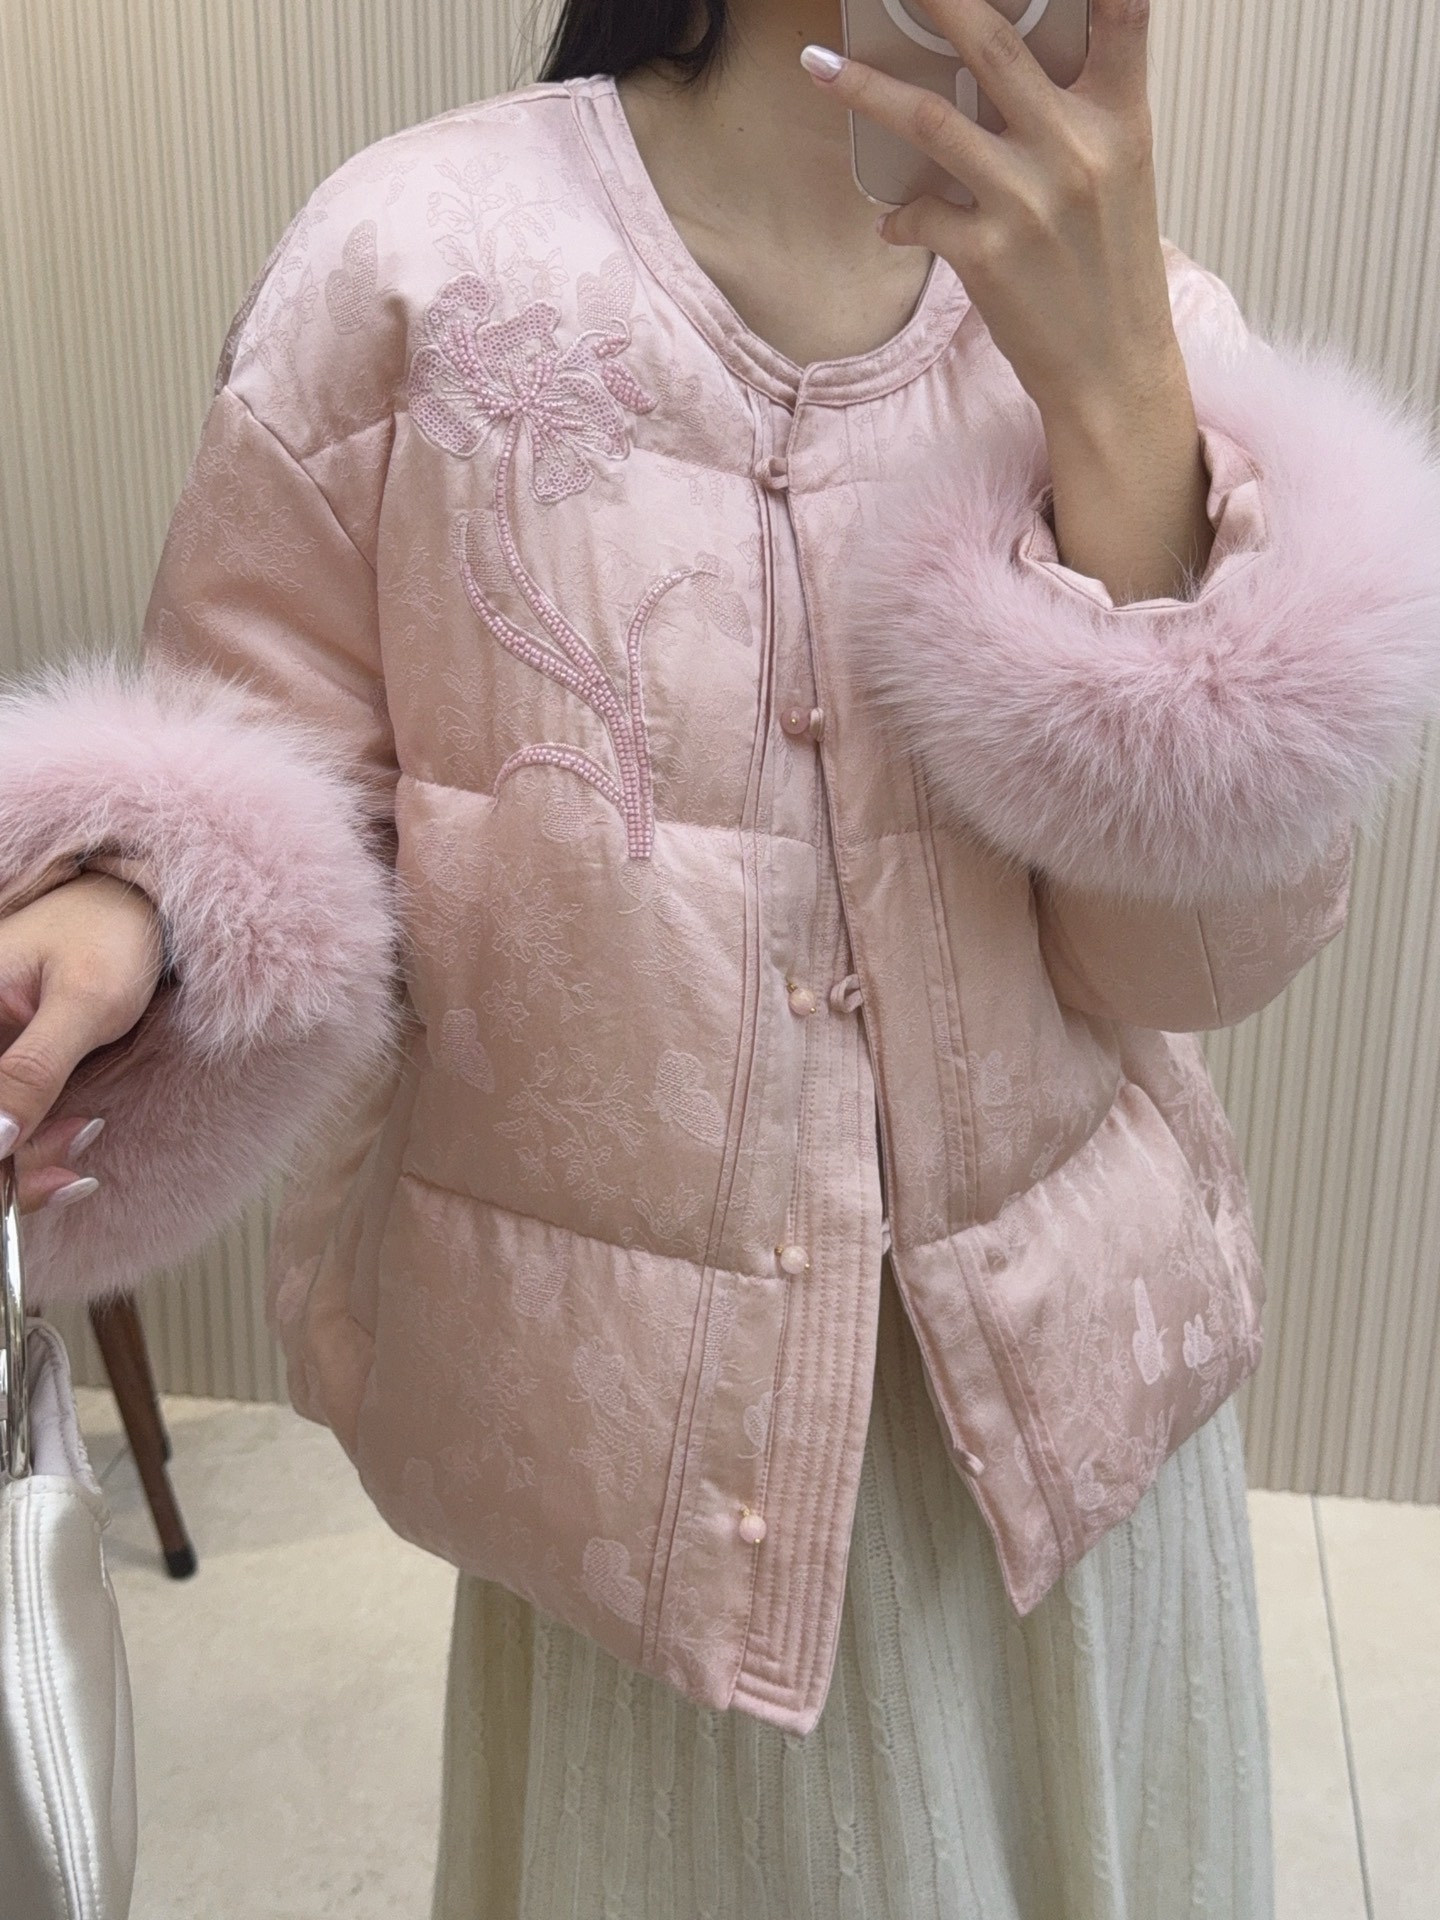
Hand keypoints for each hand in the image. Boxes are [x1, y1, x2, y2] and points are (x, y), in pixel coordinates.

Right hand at [0, 871, 166, 1214]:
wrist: (134, 909)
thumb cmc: (111, 937)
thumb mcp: (83, 1003)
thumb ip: (33, 1071)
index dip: (2, 1152)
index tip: (49, 1171)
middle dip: (18, 1162)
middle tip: (77, 1158)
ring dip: (35, 1157)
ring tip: (88, 1133)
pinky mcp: (7, 1071)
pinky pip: (10, 1127)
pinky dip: (42, 1144)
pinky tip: (81, 1134)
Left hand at [801, 0, 1183, 420]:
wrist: (1112, 368)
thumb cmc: (1111, 274)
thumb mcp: (1122, 176)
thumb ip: (1078, 116)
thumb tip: (1010, 76)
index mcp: (1121, 119)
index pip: (1123, 14)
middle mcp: (1075, 149)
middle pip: (993, 44)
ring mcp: (1027, 200)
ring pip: (928, 120)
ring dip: (865, 89)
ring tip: (821, 70)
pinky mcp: (987, 253)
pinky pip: (921, 212)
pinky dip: (902, 214)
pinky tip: (897, 222)